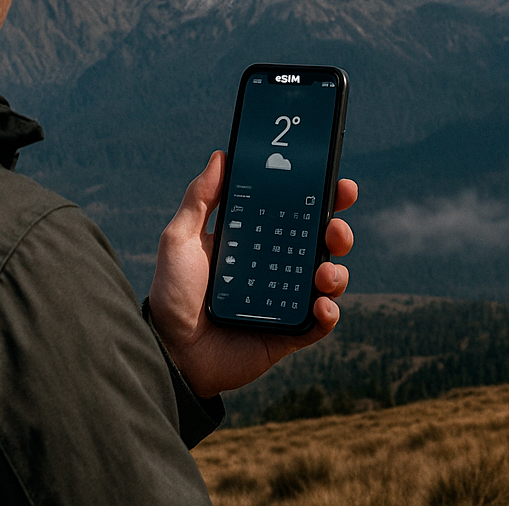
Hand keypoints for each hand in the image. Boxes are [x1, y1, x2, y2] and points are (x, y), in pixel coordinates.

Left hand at [148, 151, 357, 398]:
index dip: (323, 196)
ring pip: (330, 279)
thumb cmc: (172, 294)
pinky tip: (320, 306)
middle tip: (334, 227)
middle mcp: (278, 267)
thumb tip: (221, 155)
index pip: (297, 213)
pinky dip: (329, 313)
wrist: (169, 352)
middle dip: (339, 230)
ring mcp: (286, 301)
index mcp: (257, 241)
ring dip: (337, 272)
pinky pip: (321, 323)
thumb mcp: (180, 239)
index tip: (338, 182)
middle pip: (323, 243)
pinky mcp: (289, 334)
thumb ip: (199, 199)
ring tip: (322, 273)